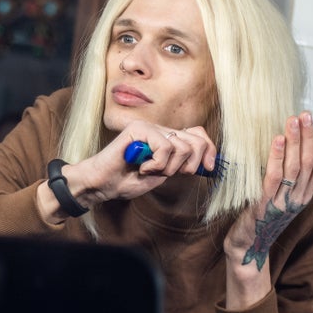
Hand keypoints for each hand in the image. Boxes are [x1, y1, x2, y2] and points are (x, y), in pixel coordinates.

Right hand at [61, 121, 219, 208]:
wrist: (102, 184)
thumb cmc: (127, 180)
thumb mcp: (163, 174)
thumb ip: (181, 164)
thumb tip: (207, 160)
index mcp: (166, 138)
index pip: (198, 134)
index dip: (209, 150)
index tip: (209, 168)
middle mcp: (160, 129)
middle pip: (195, 140)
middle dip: (189, 164)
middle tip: (168, 173)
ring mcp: (150, 128)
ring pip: (181, 146)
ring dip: (168, 167)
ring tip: (149, 170)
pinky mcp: (139, 129)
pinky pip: (165, 147)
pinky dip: (156, 164)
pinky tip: (141, 166)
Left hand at [224, 112, 312, 270]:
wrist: (246, 245)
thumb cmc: (260, 216)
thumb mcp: (280, 196)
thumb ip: (287, 177)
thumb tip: (289, 147)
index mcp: (303, 196)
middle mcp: (297, 199)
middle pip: (308, 163)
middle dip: (308, 137)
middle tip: (306, 115)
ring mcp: (282, 202)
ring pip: (294, 168)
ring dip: (295, 141)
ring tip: (293, 120)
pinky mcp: (265, 204)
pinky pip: (273, 177)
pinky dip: (277, 157)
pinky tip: (278, 140)